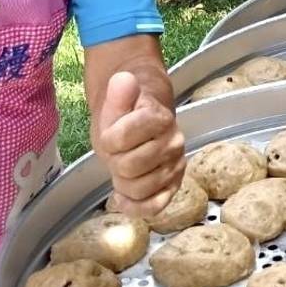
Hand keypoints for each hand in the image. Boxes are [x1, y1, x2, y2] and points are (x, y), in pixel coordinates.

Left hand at [95, 71, 184, 217]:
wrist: (140, 121)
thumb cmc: (124, 112)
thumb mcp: (115, 101)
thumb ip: (118, 92)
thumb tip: (123, 79)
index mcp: (160, 118)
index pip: (122, 139)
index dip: (109, 139)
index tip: (110, 134)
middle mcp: (174, 142)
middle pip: (129, 167)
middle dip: (115, 161)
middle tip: (117, 152)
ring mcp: (176, 165)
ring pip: (140, 189)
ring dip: (123, 183)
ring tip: (122, 168)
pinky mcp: (174, 185)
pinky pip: (155, 206)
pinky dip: (136, 206)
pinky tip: (122, 198)